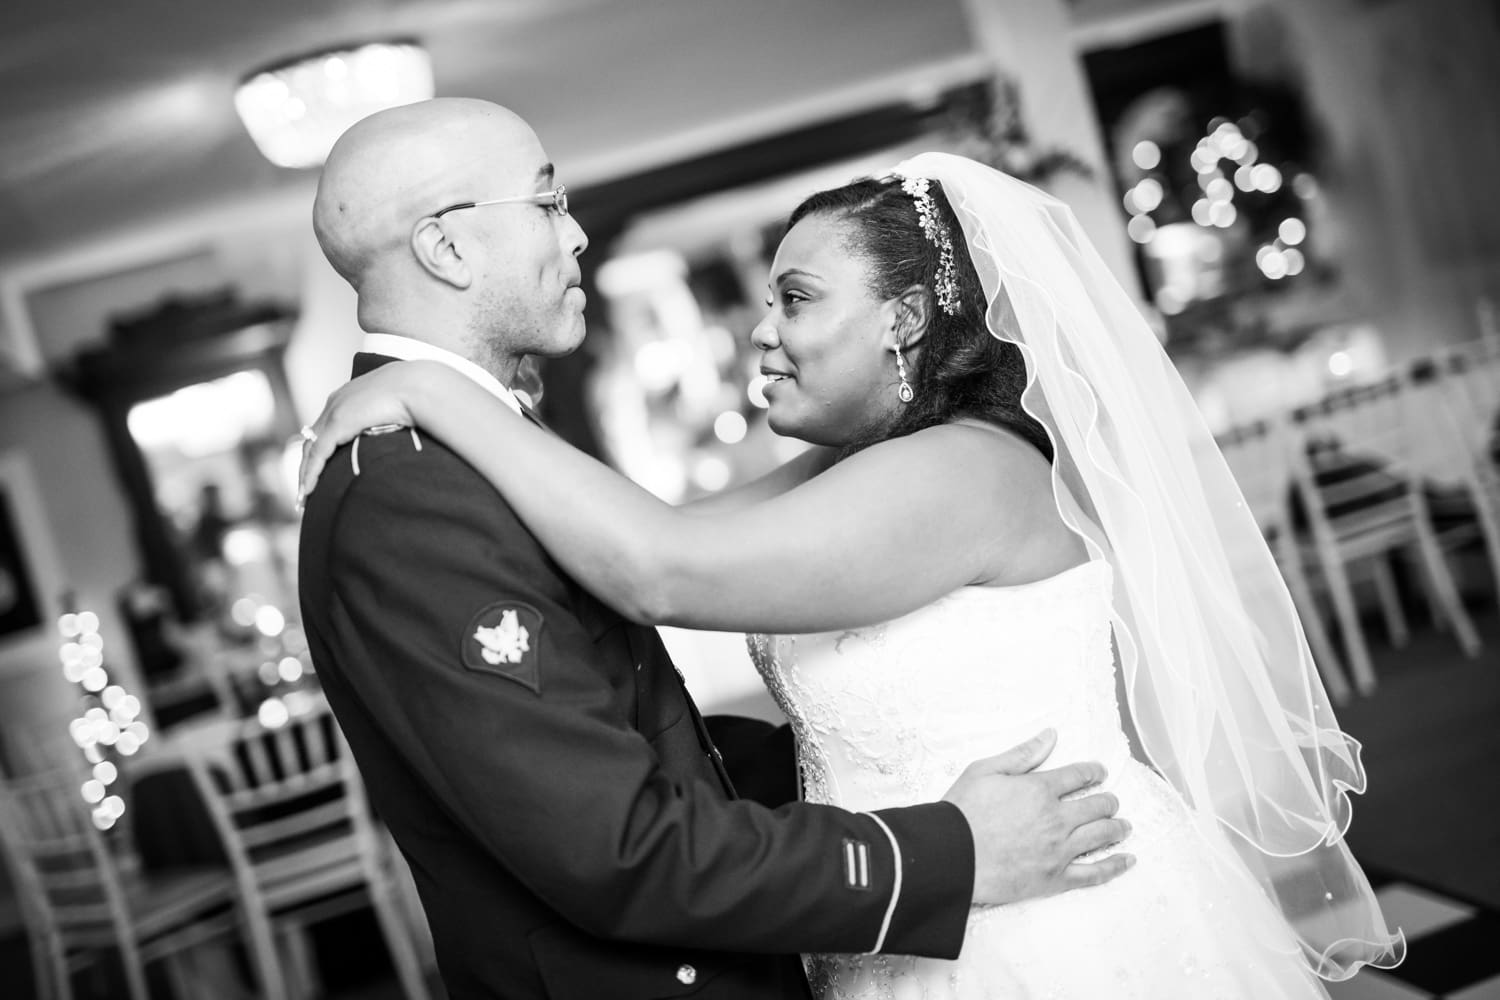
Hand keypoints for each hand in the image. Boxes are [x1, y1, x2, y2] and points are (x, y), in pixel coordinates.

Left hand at [297, 360, 441, 504]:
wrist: (419, 385)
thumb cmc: (418, 396)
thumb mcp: (399, 408)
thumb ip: (391, 420)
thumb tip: (405, 436)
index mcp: (349, 396)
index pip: (326, 426)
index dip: (321, 449)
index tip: (322, 470)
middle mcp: (337, 402)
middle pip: (312, 438)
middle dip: (307, 464)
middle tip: (306, 489)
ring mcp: (335, 411)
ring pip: (310, 448)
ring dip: (305, 473)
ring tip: (305, 497)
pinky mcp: (337, 423)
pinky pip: (318, 454)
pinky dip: (311, 473)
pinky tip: (309, 491)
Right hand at [942, 729, 1132, 905]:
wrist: (950, 855)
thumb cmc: (962, 811)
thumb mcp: (985, 770)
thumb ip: (1023, 754)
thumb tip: (1050, 735)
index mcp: (1040, 789)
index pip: (1078, 776)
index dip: (1093, 772)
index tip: (1100, 773)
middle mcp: (1056, 818)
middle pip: (1096, 806)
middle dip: (1107, 801)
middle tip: (1110, 801)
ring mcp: (1059, 850)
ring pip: (1101, 835)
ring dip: (1117, 827)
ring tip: (1124, 825)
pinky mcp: (1055, 878)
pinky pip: (1094, 873)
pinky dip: (1114, 866)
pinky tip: (1127, 860)